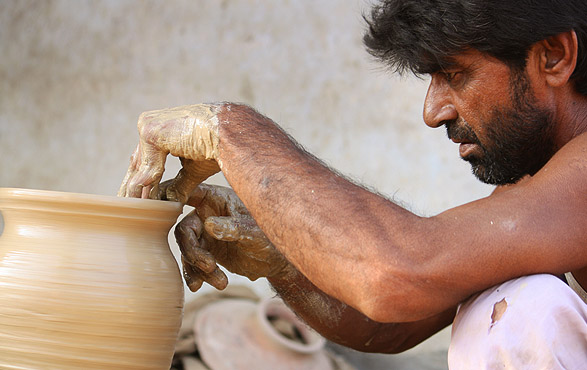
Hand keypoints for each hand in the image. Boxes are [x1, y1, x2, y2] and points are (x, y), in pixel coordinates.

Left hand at [118, 104, 222, 201]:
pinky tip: (141, 204)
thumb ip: (180, 183)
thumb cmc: (219, 145)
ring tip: (132, 211)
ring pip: (139, 165)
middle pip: (138, 162)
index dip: (141, 180)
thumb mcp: (194, 169)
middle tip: (125, 208)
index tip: (136, 199)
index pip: (146, 159)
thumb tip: (170, 202)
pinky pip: (145, 167)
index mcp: (163, 129)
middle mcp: (152, 123)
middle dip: (132, 187)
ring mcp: (149, 125)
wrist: (230, 133)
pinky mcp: (150, 132)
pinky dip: (144, 187)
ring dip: (135, 191)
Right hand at [173, 183, 291, 291]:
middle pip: (184, 230)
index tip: (160, 207)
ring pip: (188, 250)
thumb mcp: (254, 232)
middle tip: (209, 266)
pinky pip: (192, 264)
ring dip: (199, 269)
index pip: (189, 192)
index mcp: (216, 199)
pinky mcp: (207, 252)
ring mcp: (205, 234)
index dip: (171, 196)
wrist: (276, 260)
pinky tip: (200, 286)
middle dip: (193, 251)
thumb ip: (233, 228)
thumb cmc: (268, 237)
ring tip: (221, 283)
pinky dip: (196, 276)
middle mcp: (206, 214)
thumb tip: (208, 224)